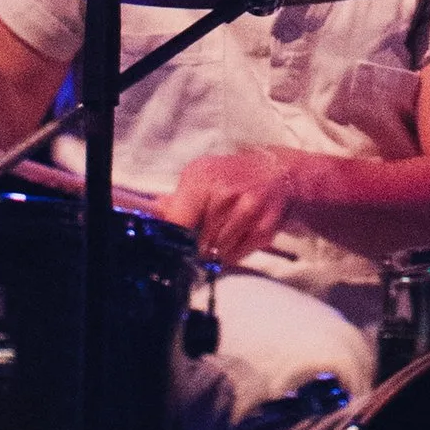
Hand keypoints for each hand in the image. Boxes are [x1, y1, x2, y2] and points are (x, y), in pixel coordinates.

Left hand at [159, 145, 309, 268]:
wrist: (278, 173)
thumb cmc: (231, 176)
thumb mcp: (200, 176)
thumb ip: (176, 199)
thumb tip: (152, 213)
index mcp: (202, 178)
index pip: (177, 222)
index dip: (173, 239)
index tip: (173, 245)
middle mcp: (225, 193)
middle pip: (197, 241)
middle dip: (196, 246)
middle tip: (201, 238)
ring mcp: (248, 211)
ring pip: (217, 251)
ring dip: (215, 251)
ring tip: (220, 235)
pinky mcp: (265, 229)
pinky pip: (236, 255)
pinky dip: (232, 254)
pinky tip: (236, 237)